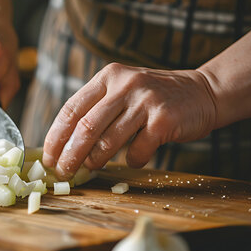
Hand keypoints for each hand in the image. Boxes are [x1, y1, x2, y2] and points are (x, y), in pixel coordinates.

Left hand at [42, 63, 217, 179]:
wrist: (203, 92)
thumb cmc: (153, 99)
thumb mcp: (122, 91)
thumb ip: (97, 110)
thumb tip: (64, 147)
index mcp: (107, 77)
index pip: (71, 109)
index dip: (55, 136)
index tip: (48, 157)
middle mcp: (124, 84)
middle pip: (85, 127)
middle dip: (70, 155)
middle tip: (62, 172)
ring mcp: (145, 100)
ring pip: (108, 140)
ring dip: (95, 161)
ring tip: (89, 169)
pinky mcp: (164, 119)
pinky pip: (138, 150)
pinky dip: (132, 160)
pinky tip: (132, 160)